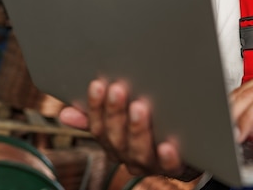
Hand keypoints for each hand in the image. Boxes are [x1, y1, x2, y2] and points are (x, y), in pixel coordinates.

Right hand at [59, 79, 184, 176]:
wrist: (187, 154)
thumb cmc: (150, 130)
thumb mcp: (121, 123)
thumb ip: (96, 117)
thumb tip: (65, 113)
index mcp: (113, 143)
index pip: (98, 128)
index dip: (96, 107)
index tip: (98, 84)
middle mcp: (128, 156)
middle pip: (116, 138)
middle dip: (115, 113)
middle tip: (118, 90)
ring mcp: (150, 164)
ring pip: (139, 152)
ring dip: (137, 129)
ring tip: (140, 107)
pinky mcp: (175, 168)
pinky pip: (170, 166)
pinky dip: (167, 156)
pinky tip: (168, 144)